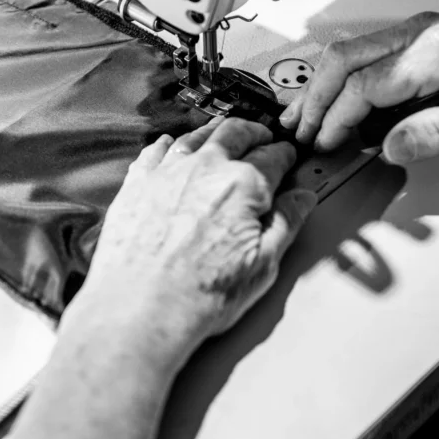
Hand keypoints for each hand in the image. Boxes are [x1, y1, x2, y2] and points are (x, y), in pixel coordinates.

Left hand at [70, 117, 317, 345]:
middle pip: (235, 133)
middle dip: (253, 132)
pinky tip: (171, 144)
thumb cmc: (198, 296)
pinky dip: (168, 143)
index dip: (285, 155)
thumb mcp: (262, 266)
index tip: (287, 157)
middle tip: (261, 136)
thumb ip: (286, 224)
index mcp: (243, 184)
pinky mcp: (136, 183)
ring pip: (196, 135)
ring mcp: (167, 172)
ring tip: (224, 133)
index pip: (273, 157)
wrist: (140, 308)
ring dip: (215, 130)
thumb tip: (302, 200)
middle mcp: (205, 168)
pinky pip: (154, 150)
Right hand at [278, 12, 438, 163]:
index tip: (324, 144)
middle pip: (343, 59)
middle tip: (299, 131)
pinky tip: (329, 94)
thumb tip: (389, 147)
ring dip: (319, 83)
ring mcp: (418, 30)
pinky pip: (365, 49)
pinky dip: (339, 74)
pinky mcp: (420, 34)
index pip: (363, 86)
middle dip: (313, 97)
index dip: (335, 118)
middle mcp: (421, 34)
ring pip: (348, 50)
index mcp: (434, 56)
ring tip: (300, 115)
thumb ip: (437, 132)